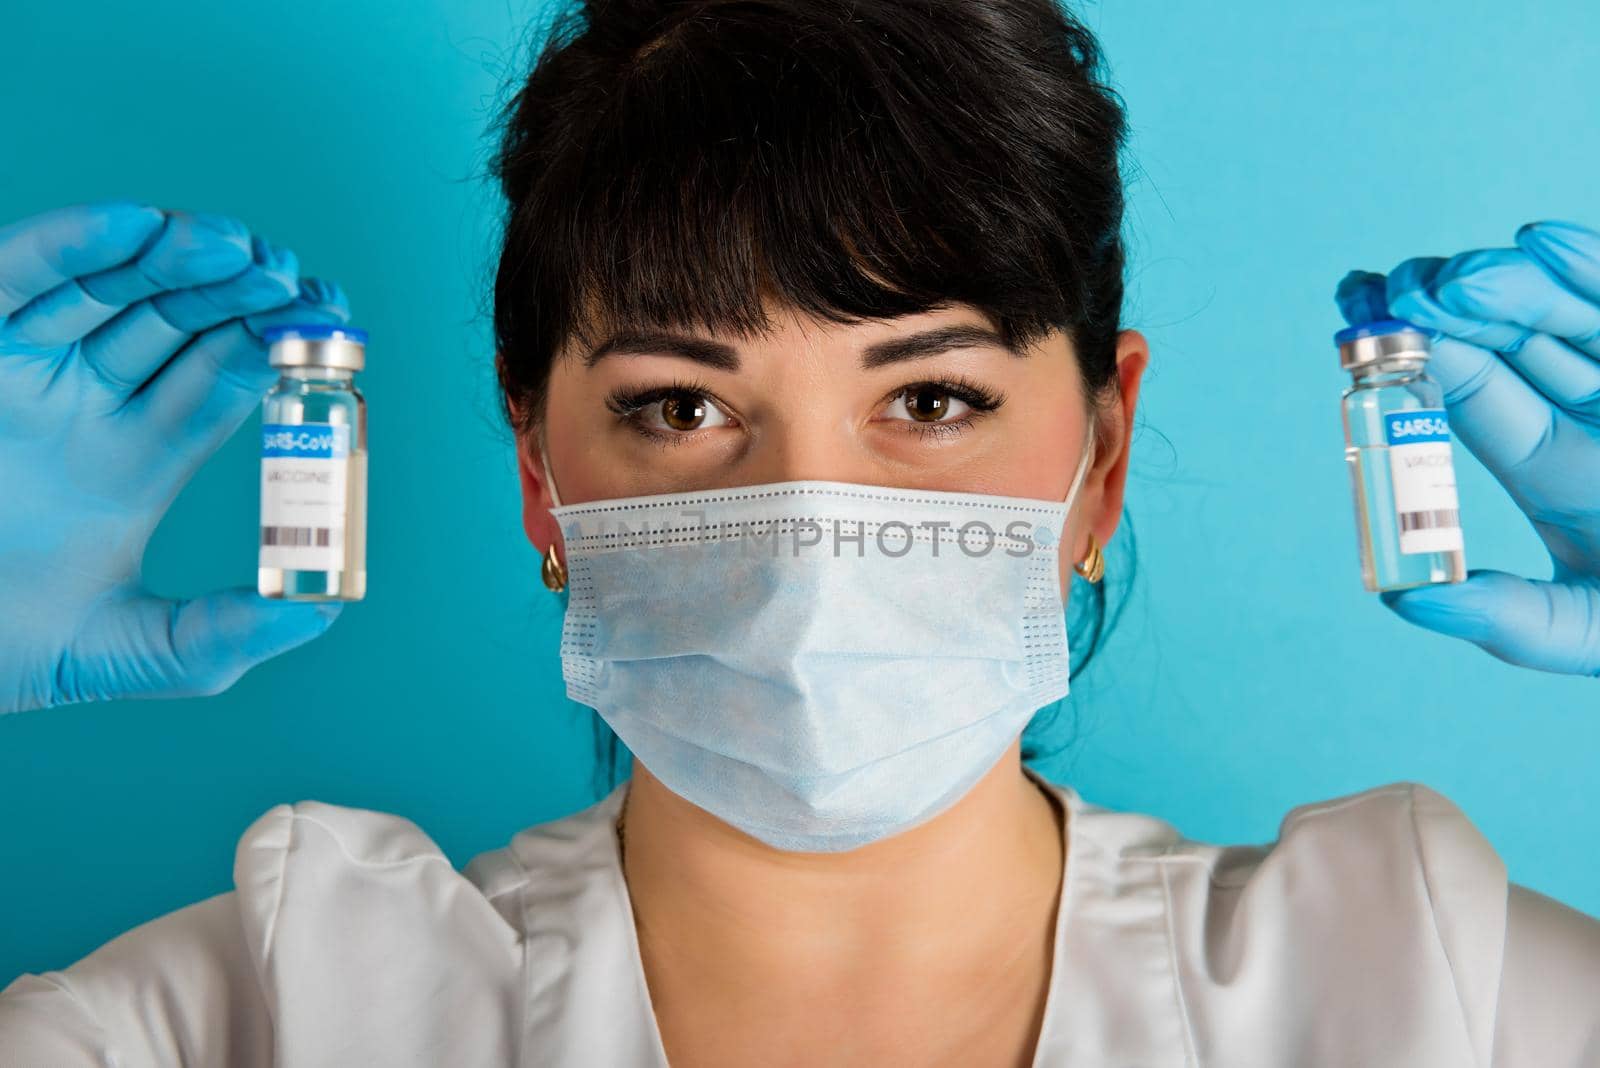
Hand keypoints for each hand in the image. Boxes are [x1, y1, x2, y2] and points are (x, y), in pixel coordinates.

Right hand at [0, 202, 352, 713]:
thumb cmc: (8, 650)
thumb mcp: (138, 648)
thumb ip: (225, 635)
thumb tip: (321, 611)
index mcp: (139, 457)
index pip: (224, 379)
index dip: (277, 344)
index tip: (330, 317)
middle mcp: (90, 402)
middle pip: (183, 322)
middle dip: (240, 292)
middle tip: (290, 276)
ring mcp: (29, 370)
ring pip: (116, 287)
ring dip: (178, 258)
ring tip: (238, 248)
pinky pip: (19, 277)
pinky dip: (74, 243)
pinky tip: (138, 224)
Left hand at [1335, 220, 1599, 676]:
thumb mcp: (1592, 632)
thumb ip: (1508, 622)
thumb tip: (1397, 599)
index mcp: (1553, 464)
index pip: (1469, 396)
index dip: (1412, 358)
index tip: (1356, 324)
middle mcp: (1594, 406)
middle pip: (1509, 336)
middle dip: (1449, 303)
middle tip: (1398, 288)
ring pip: (1568, 305)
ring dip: (1507, 280)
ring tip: (1453, 279)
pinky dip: (1589, 263)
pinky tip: (1541, 241)